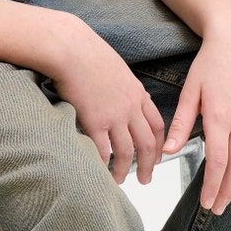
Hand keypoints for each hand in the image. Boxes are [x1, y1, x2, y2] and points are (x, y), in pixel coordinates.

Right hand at [47, 19, 166, 184]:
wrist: (71, 48)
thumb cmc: (87, 52)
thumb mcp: (115, 68)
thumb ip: (121, 86)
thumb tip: (117, 96)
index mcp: (137, 93)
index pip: (157, 124)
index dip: (159, 144)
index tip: (158, 156)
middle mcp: (131, 107)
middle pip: (147, 143)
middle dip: (149, 164)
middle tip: (146, 179)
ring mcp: (114, 115)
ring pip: (127, 151)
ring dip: (124, 170)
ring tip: (119, 181)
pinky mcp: (95, 121)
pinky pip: (103, 150)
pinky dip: (103, 164)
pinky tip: (100, 171)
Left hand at [165, 16, 230, 214]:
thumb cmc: (209, 64)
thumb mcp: (190, 91)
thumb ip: (180, 124)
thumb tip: (168, 152)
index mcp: (219, 118)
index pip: (218, 163)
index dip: (212, 186)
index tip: (205, 203)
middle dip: (226, 191)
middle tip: (216, 208)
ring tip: (228, 195)